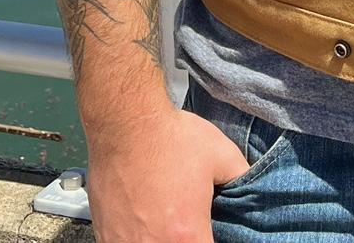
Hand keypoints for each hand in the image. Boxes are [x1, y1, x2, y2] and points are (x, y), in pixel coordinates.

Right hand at [87, 104, 248, 241]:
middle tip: (184, 221)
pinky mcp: (104, 237)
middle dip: (184, 239)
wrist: (126, 123)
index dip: (210, 241)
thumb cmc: (173, 138)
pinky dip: (136, 237)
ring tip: (163, 218)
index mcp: (187, 236)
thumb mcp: (222, 154)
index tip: (206, 229)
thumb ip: (241, 179)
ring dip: (159, 238)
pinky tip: (141, 219)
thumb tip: (250, 190)